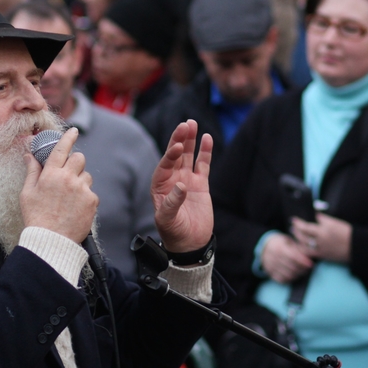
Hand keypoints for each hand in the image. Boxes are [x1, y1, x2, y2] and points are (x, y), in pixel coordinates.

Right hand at [20, 127, 97, 242]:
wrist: (51, 241)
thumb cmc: (36, 217)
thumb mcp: (27, 193)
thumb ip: (32, 171)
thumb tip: (29, 155)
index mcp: (51, 174)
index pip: (61, 149)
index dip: (68, 137)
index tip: (74, 131)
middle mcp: (68, 179)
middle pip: (79, 158)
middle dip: (74, 163)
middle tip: (67, 174)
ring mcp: (82, 190)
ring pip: (86, 176)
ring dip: (80, 182)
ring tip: (69, 198)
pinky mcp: (92, 201)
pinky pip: (90, 192)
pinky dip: (84, 197)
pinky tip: (74, 208)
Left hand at [152, 120, 213, 252]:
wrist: (190, 243)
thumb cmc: (174, 233)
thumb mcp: (168, 220)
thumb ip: (172, 203)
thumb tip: (181, 186)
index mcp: (159, 186)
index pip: (165, 165)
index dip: (171, 154)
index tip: (178, 146)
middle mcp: (172, 180)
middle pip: (175, 155)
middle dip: (179, 139)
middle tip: (185, 124)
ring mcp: (187, 180)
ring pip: (188, 156)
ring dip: (190, 140)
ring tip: (193, 124)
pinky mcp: (201, 184)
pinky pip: (203, 164)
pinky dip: (205, 152)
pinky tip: (207, 138)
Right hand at [260, 233, 314, 283]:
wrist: (265, 247)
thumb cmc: (281, 243)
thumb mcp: (288, 241)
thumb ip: (298, 248)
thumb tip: (309, 256)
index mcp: (278, 247)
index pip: (292, 256)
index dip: (303, 261)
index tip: (310, 263)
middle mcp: (273, 258)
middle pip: (291, 266)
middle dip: (302, 268)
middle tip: (309, 267)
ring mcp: (270, 266)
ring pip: (287, 275)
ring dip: (298, 274)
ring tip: (303, 271)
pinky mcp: (270, 273)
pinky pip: (282, 279)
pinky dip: (290, 279)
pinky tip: (295, 275)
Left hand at [291, 213, 352, 262]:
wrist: (356, 247)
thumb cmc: (348, 233)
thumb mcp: (337, 222)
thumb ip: (324, 219)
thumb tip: (316, 215)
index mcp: (325, 229)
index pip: (306, 225)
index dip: (298, 222)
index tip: (294, 219)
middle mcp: (321, 238)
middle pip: (303, 234)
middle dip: (296, 230)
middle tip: (293, 226)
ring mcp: (321, 248)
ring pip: (304, 244)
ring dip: (297, 239)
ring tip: (294, 235)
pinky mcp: (323, 255)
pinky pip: (309, 253)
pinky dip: (302, 249)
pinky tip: (300, 246)